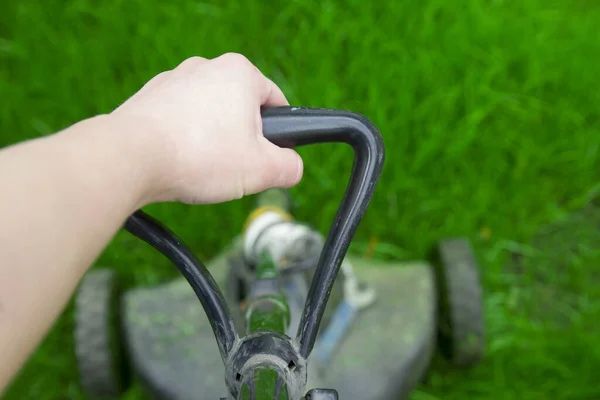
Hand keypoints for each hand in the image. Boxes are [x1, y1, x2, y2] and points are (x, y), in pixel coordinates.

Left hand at [111, 53, 302, 204]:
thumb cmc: (199, 156)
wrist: (130, 157)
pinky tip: (180, 163)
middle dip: (243, 140)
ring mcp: (174, 80)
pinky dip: (185, 142)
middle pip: (241, 109)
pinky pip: (180, 122)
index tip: (271, 157)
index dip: (278, 134)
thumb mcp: (261, 170)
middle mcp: (206, 68)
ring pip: (209, 117)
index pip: (275, 101)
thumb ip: (289, 167)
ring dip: (213, 142)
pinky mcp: (150, 99)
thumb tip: (292, 167)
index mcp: (240, 73)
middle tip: (236, 169)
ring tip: (204, 169)